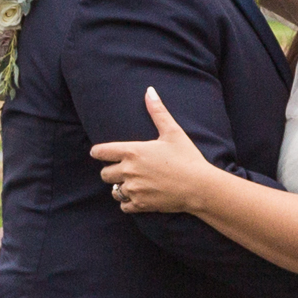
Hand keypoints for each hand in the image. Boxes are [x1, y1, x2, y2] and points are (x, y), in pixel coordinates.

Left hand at [90, 88, 224, 215]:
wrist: (199, 186)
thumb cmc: (187, 157)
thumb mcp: (173, 132)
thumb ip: (158, 112)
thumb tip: (150, 91)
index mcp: (133, 152)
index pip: (101, 152)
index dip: (97, 152)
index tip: (97, 153)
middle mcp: (129, 171)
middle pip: (105, 174)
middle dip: (110, 171)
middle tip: (121, 169)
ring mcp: (134, 189)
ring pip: (114, 191)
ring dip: (119, 187)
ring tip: (132, 183)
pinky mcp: (141, 204)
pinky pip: (124, 205)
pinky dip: (128, 202)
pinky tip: (138, 196)